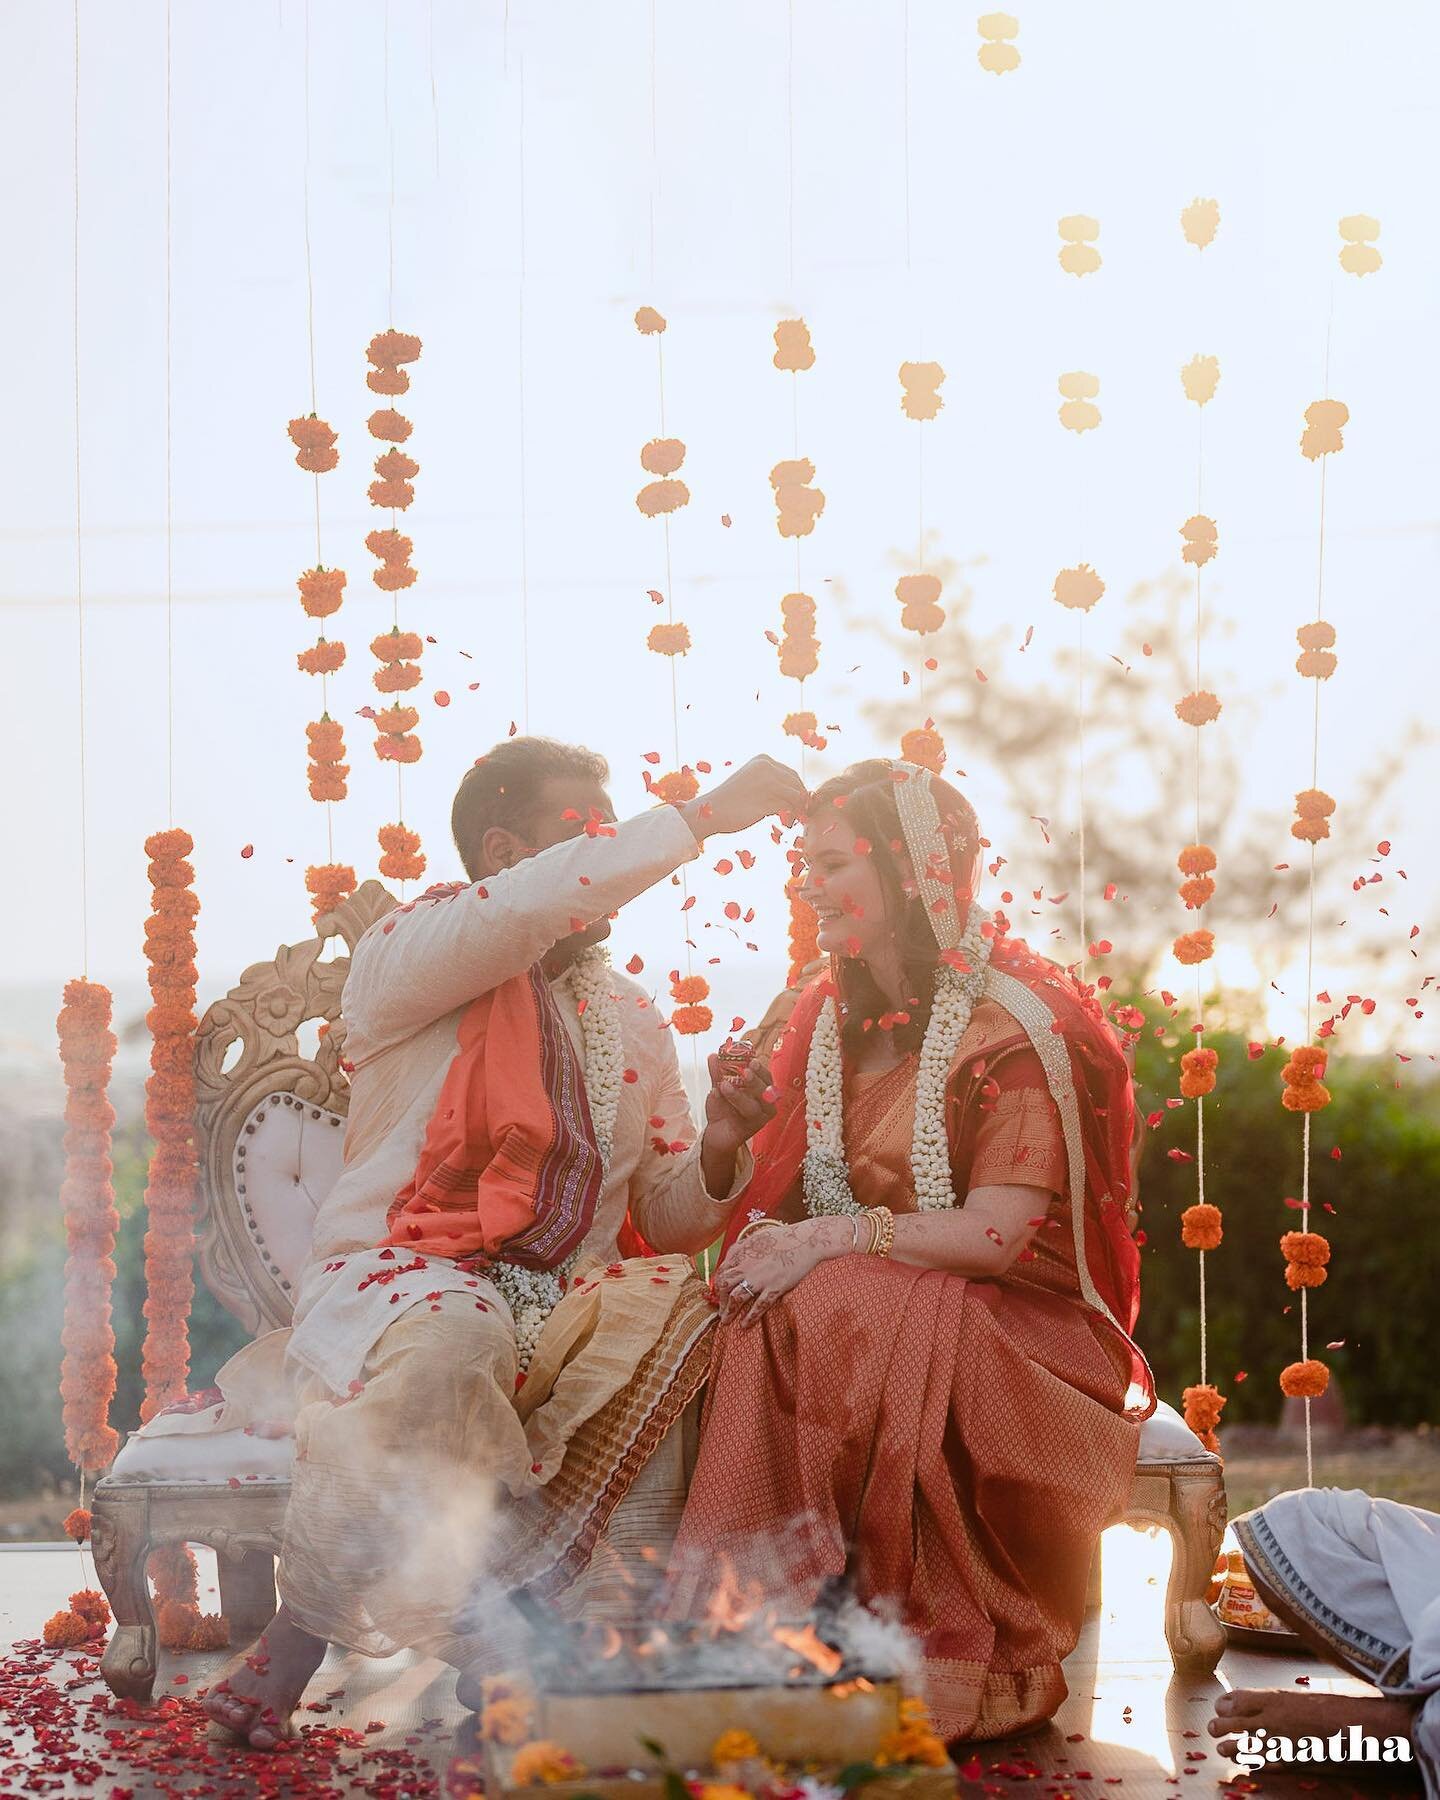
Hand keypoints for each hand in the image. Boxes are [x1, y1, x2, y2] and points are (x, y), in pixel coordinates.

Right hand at [680, 755, 807, 842]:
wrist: (710, 811)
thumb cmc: (731, 800)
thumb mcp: (752, 781)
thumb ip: (772, 782)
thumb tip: (802, 794)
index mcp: (763, 760)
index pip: (791, 774)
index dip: (797, 791)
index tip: (796, 805)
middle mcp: (767, 767)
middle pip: (797, 784)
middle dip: (800, 801)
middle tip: (797, 815)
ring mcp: (767, 783)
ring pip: (796, 796)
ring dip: (797, 811)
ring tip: (789, 821)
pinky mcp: (767, 801)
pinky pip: (789, 809)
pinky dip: (791, 818)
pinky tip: (785, 824)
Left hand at [703, 1053, 776, 1151]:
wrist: (716, 1132)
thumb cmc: (723, 1109)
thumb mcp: (720, 1087)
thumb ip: (718, 1073)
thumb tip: (714, 1056)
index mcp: (760, 1092)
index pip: (767, 1078)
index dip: (761, 1069)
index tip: (752, 1060)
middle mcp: (764, 1106)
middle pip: (767, 1093)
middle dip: (756, 1081)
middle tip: (745, 1072)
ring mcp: (758, 1119)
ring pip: (755, 1107)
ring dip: (740, 1095)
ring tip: (725, 1085)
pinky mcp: (749, 1130)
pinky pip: (744, 1118)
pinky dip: (732, 1105)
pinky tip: (720, 1095)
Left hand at [713, 1218, 847, 1325]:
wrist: (807, 1241)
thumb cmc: (784, 1237)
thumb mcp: (757, 1236)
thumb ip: (741, 1246)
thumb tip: (730, 1256)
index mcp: (743, 1253)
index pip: (722, 1272)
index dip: (718, 1285)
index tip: (719, 1294)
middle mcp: (748, 1266)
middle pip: (725, 1286)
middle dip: (720, 1300)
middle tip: (721, 1310)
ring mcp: (761, 1278)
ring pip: (736, 1298)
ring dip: (729, 1312)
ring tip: (727, 1321)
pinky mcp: (775, 1287)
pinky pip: (758, 1306)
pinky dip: (749, 1317)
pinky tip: (745, 1325)